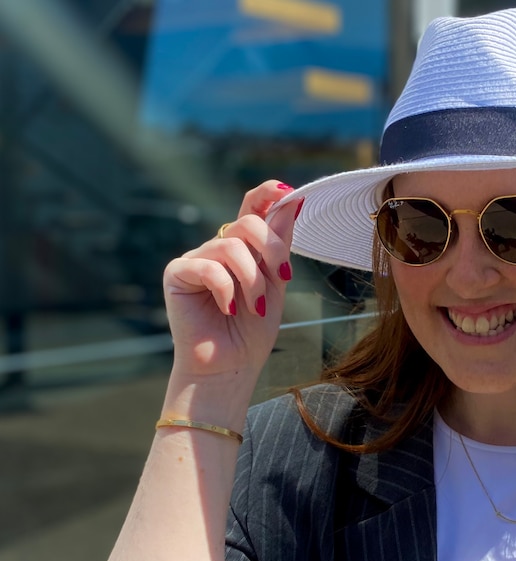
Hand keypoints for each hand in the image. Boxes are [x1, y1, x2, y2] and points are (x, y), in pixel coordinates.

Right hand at [161, 180, 302, 416]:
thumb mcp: (275, 283)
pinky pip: (208, 267)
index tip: (286, 191)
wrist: (229, 368)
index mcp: (244, 248)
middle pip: (247, 222)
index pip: (251, 207)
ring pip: (231, 246)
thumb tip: (292, 202)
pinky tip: (229, 309)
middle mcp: (218, 247)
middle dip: (273, 248)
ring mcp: (196, 259)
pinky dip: (226, 289)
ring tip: (255, 307)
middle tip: (283, 278)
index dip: (267, 193)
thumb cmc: (252, 331)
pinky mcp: (177, 274)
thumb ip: (280, 244)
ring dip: (252, 280)